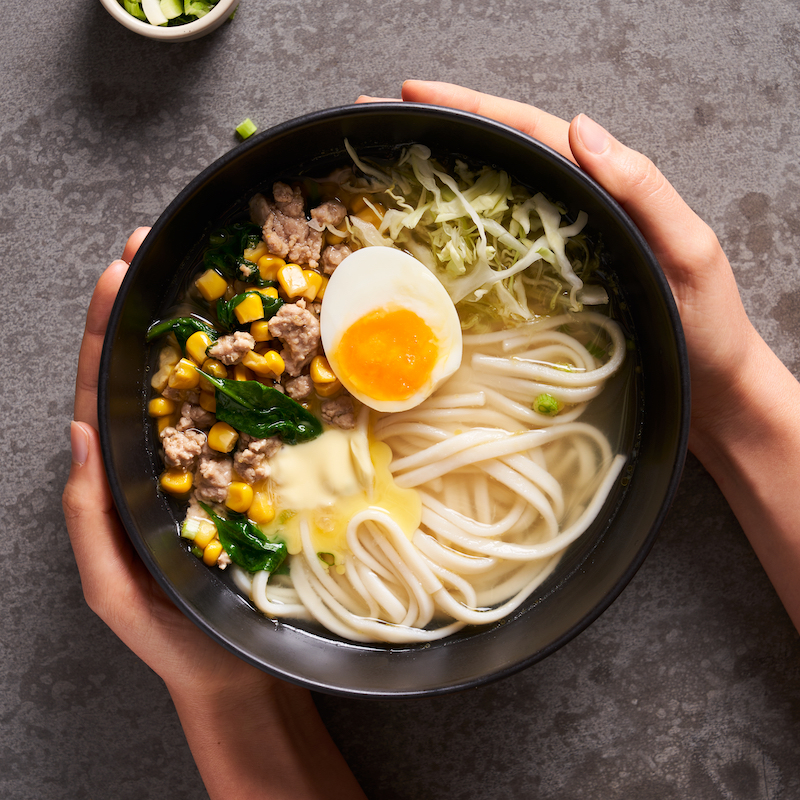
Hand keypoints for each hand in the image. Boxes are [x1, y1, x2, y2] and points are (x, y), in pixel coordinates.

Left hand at [63, 226, 265, 696]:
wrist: (235, 666)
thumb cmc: (171, 634)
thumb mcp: (112, 584)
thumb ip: (88, 516)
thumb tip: (78, 431)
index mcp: (117, 479)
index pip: (102, 393)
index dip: (106, 334)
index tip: (116, 275)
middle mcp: (156, 458)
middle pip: (139, 372)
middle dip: (137, 307)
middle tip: (148, 246)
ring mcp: (202, 460)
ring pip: (186, 384)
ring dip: (184, 326)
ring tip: (187, 270)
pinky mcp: (243, 471)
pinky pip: (236, 414)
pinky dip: (236, 371)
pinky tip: (249, 335)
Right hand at [357, 81, 760, 450]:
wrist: (709, 391)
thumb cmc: (706, 329)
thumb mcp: (686, 252)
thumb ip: (642, 190)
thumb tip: (581, 127)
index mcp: (607, 191)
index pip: (533, 133)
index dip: (473, 108)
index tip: (413, 94)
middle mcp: (577, 211)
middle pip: (503, 154)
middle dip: (443, 128)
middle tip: (382, 116)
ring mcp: (559, 249)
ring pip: (495, 196)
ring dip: (442, 173)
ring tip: (388, 161)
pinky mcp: (549, 286)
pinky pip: (498, 247)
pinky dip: (458, 232)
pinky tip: (425, 231)